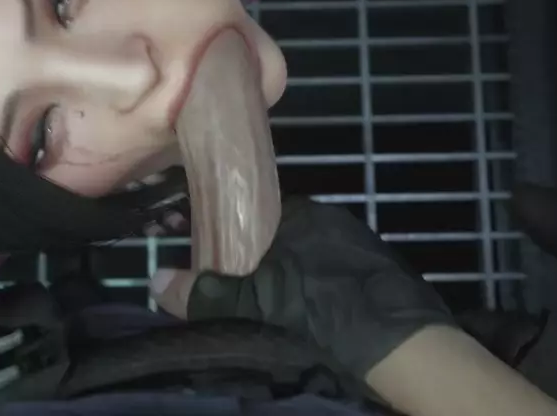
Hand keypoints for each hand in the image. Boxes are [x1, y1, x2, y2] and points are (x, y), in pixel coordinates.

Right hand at [149, 198, 455, 377]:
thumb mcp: (249, 304)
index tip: (218, 267)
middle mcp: (333, 219)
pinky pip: (339, 278)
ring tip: (279, 314)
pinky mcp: (384, 274)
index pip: (253, 214)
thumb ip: (203, 291)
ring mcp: (362, 246)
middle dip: (262, 263)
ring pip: (312, 260)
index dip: (231, 240)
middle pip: (282, 237)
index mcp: (300, 211)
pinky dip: (323, 296)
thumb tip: (156, 279)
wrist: (400, 346)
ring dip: (294, 281)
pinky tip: (317, 321)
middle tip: (245, 297)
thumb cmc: (318, 313)